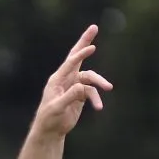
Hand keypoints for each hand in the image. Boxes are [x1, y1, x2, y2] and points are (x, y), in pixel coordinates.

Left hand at [31, 24, 113, 138]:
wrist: (51, 131)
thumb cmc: (49, 119)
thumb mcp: (57, 108)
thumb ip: (69, 96)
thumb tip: (82, 87)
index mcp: (57, 79)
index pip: (71, 63)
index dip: (81, 54)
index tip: (92, 48)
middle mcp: (66, 79)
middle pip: (78, 57)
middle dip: (85, 42)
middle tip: (94, 27)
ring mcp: (74, 86)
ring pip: (90, 79)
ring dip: (99, 83)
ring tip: (109, 88)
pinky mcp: (80, 95)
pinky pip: (92, 92)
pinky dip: (97, 98)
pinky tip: (99, 107)